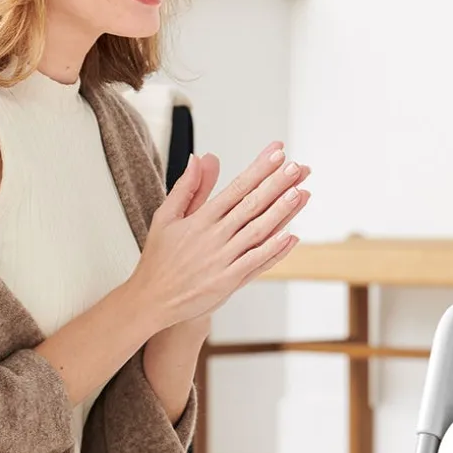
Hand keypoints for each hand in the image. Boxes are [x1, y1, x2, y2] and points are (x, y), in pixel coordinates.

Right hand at [130, 142, 310, 332]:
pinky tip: (290, 236)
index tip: (277, 153)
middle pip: (251, 205)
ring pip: (258, 232)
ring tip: (301, 193)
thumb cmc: (160, 258)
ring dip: (281, 212)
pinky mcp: (228, 281)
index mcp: (200, 219)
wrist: (152, 299)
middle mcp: (214, 236)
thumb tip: (200, 158)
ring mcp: (223, 259)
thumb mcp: (165, 217)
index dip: (259, 170)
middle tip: (297, 167)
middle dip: (276, 184)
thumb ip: (187, 188)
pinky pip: (255, 263)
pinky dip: (273, 250)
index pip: (236, 188)